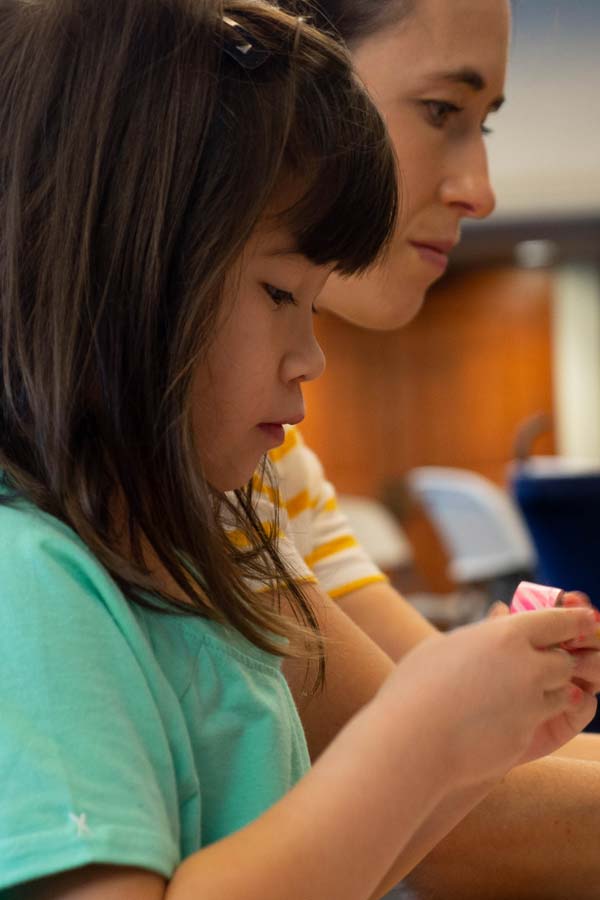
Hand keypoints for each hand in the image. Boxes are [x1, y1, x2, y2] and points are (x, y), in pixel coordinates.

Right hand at [378, 606, 598, 789]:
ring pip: (560, 695)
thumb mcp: (446, 646)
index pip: (559, 621)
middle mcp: (528, 667)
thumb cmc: (416, 686)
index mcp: (506, 635)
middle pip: (564, 661)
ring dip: (545, 694)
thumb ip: (482, 631)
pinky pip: (538, 723)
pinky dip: (525, 720)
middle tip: (534, 667)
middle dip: (554, 664)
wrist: (412, 740)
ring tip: (509, 696)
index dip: (575, 620)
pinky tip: (493, 721)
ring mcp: (532, 705)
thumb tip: (499, 617)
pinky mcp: (529, 737)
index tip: (587, 619)